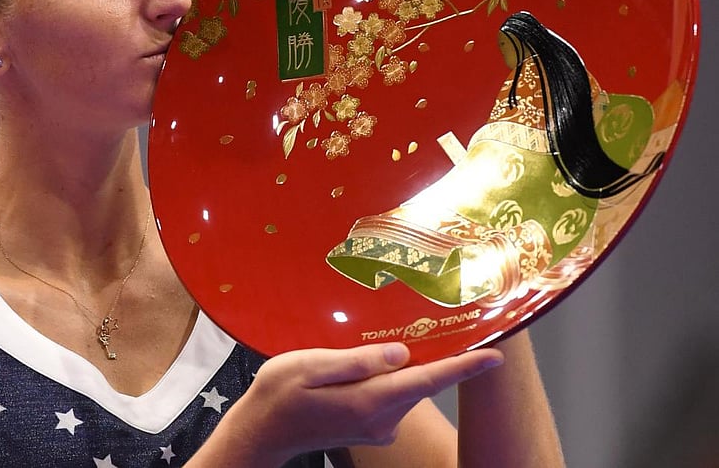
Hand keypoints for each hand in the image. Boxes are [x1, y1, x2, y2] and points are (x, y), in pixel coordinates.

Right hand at [211, 342, 502, 465]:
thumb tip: (400, 352)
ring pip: (408, 387)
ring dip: (415, 364)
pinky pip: (393, 394)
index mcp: (370, 400)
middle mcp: (381, 418)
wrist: (261, 432)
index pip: (428, 380)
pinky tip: (384, 357)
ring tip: (414, 332)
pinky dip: (397, 376)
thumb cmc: (279, 395)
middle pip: (423, 382)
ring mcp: (377, 425)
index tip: (495, 356)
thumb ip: (357, 360)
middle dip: (443, 356)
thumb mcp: (310, 367)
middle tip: (456, 323)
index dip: (464, 367)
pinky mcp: (369, 425)